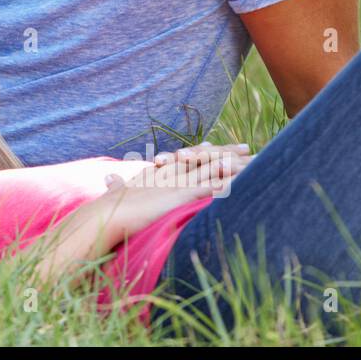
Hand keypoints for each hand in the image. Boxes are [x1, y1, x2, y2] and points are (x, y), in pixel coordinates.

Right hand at [101, 147, 250, 237]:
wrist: (107, 214)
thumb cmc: (108, 208)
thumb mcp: (115, 194)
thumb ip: (116, 186)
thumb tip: (109, 178)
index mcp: (156, 172)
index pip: (183, 157)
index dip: (201, 151)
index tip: (214, 145)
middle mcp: (169, 172)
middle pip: (202, 157)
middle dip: (225, 151)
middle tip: (244, 147)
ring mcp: (176, 182)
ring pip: (211, 167)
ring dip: (233, 164)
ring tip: (253, 160)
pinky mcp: (180, 194)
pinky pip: (209, 185)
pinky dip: (226, 182)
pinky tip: (243, 180)